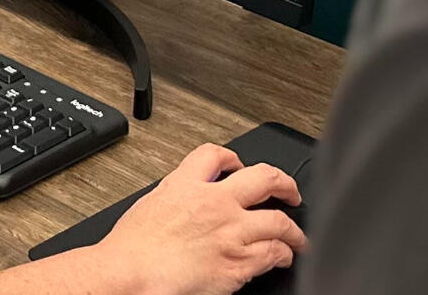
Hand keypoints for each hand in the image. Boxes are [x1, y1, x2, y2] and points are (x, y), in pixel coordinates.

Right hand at [84, 145, 305, 294]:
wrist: (130, 273)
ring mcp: (231, 232)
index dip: (233, 157)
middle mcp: (215, 204)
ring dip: (293, 231)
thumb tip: (184, 202)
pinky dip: (283, 256)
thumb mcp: (151, 204)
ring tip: (296, 237)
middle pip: (264, 178)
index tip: (240, 165)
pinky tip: (282, 259)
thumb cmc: (131, 248)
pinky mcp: (238, 262)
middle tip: (290, 192)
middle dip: (284, 184)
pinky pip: (274, 253)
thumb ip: (175, 197)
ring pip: (279, 222)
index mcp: (187, 185)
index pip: (216, 155)